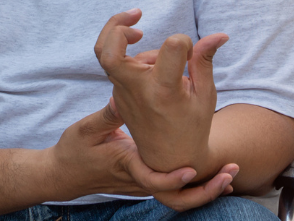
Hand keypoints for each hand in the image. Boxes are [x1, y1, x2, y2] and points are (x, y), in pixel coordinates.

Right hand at [50, 97, 234, 208]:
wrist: (63, 175)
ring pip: (179, 196)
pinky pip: (174, 188)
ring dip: (206, 189)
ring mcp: (142, 182)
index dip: (172, 179)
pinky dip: (195, 184)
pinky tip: (214, 174)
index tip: (191, 170)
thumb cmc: (73, 152)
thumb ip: (108, 115)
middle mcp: (138, 178)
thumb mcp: (87, 131)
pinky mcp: (145, 178)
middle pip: (176, 197)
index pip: (152, 180)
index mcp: (126, 165)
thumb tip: (121, 96)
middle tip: (230, 175)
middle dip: (205, 190)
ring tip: (230, 176)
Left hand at [93, 9, 227, 174]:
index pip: (171, 46)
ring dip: (133, 44)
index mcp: (163, 91)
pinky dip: (133, 58)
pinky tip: (155, 69)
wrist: (169, 161)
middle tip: (137, 16)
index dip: (185, 42)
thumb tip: (220, 34)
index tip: (191, 53)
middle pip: (108, 50)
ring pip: (113, 53)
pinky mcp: (117, 95)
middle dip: (116, 24)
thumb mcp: (205, 95)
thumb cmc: (193, 125)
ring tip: (163, 60)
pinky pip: (119, 66)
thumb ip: (204, 60)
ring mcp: (122, 94)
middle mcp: (137, 91)